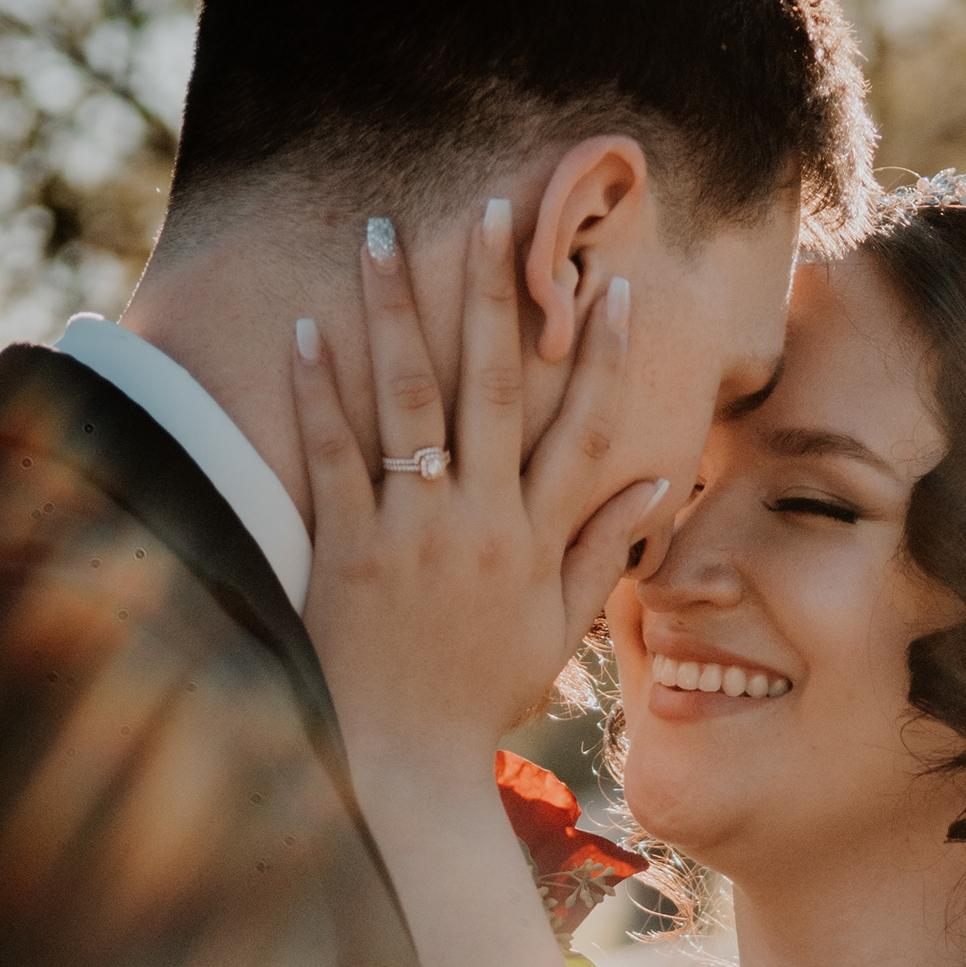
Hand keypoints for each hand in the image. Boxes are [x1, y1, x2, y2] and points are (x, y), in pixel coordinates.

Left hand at [292, 200, 669, 776]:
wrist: (407, 759)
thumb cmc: (482, 694)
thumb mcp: (558, 629)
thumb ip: (603, 551)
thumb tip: (658, 480)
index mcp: (536, 541)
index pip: (584, 431)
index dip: (602, 358)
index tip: (611, 287)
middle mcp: (481, 524)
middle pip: (496, 388)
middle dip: (494, 294)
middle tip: (491, 207)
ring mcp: (412, 533)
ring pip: (410, 402)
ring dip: (397, 311)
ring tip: (379, 233)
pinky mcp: (349, 548)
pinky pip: (334, 456)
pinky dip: (321, 391)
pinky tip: (308, 328)